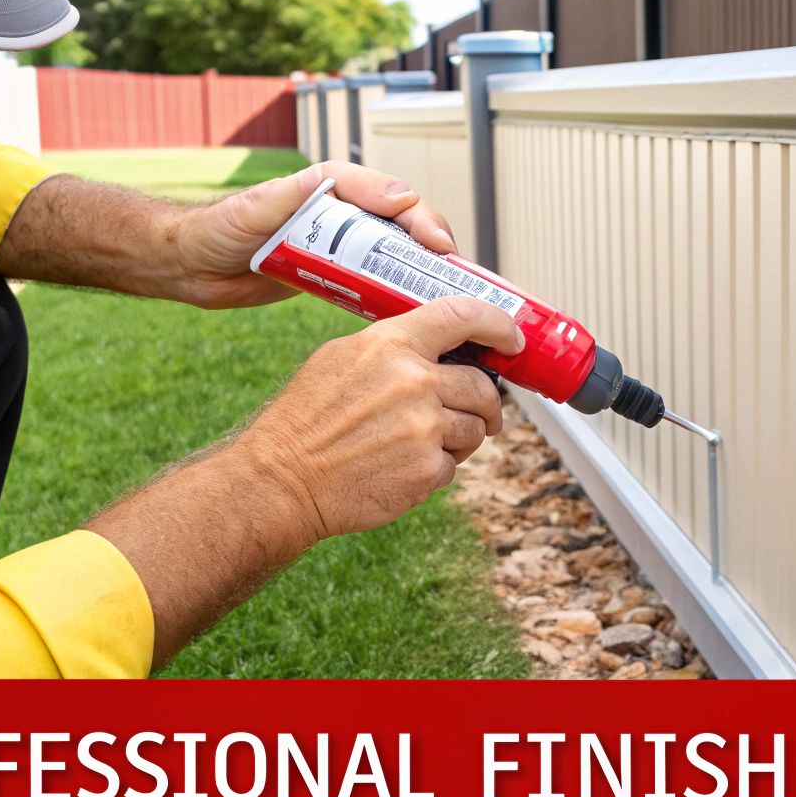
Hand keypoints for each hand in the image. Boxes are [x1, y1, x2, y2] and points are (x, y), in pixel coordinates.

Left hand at [169, 161, 458, 309]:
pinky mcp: (338, 274)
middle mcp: (347, 211)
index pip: (393, 195)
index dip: (421, 219)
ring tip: (452, 298)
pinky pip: (379, 281)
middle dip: (436, 247)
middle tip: (456, 277)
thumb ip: (300, 194)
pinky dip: (402, 294)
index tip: (437, 245)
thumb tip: (350, 184)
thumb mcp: (260, 207)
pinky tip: (418, 314)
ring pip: (401, 254)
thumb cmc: (220, 229)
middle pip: (407, 225)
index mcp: (334, 186)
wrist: (193, 265)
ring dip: (427, 273)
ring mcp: (345, 243)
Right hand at [240, 296, 522, 538]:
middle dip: (485, 404)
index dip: (499, 325)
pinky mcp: (427, 470)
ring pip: (473, 430)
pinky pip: (453, 466)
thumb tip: (439, 348)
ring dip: (459, 439)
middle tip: (480, 414)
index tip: (513, 339)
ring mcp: (424, 428)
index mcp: (391, 344)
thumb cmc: (305, 420)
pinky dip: (435, 469)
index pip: (463, 316)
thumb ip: (392, 348)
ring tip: (420, 445)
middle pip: (482, 387)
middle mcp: (414, 382)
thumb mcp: (341, 359)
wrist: (283, 480)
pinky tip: (400, 468)